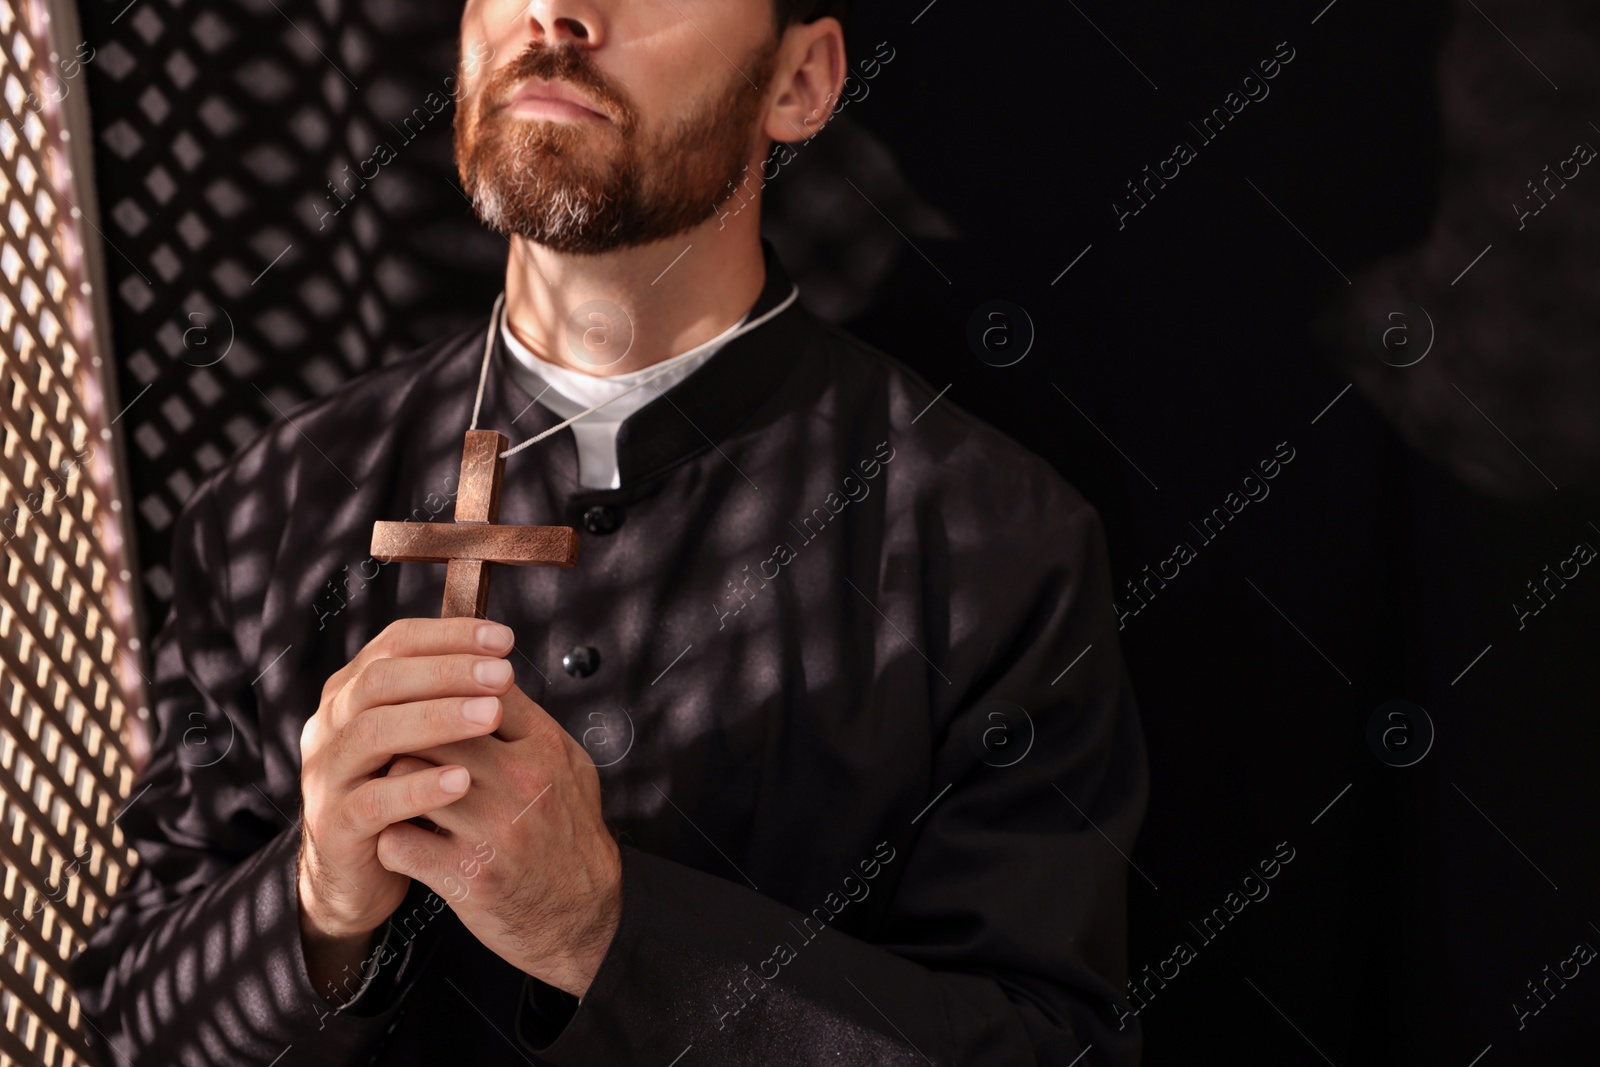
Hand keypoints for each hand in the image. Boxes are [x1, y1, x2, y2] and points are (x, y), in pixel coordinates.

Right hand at [295, 618, 517, 998]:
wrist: (361, 875)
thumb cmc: (404, 793)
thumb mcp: (421, 738)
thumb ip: (446, 698)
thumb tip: (500, 656)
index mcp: (353, 691)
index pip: (396, 643)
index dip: (450, 636)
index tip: (504, 639)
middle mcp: (331, 724)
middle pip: (382, 680)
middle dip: (447, 672)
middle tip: (504, 674)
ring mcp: (327, 773)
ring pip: (372, 732)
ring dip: (436, 719)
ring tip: (490, 716)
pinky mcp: (333, 824)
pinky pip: (373, 800)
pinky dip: (419, 787)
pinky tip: (463, 781)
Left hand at [375, 682, 622, 997]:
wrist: (585, 917)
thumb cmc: (569, 834)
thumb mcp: (567, 766)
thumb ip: (526, 724)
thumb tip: (484, 676)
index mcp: (544, 748)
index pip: (478, 689)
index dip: (444, 691)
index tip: (427, 701)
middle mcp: (521, 783)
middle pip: (433, 728)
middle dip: (408, 733)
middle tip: (395, 745)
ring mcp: (493, 831)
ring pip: (405, 777)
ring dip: (393, 783)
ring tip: (396, 791)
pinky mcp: (467, 877)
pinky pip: (397, 841)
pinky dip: (392, 839)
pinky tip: (405, 838)